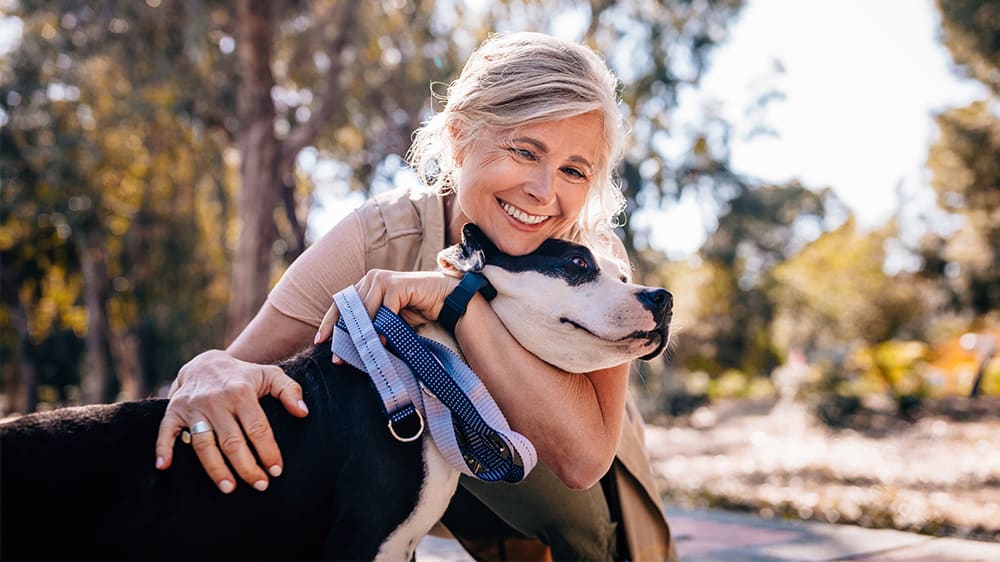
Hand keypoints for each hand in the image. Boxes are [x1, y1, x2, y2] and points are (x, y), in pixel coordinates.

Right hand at [154, 349, 308, 492]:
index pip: (257, 428)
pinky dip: (163, 448)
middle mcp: (216, 400)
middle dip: (247, 467)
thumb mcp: (270, 375)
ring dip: (215, 468)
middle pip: (232, 441)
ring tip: (229, 488)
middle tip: (260, 485)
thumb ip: (290, 391)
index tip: (276, 470)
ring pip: (204, 444)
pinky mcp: (174, 411)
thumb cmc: (244, 376)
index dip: (268, 451)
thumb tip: (303, 413)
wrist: (206, 363)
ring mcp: (193, 406)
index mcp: (242, 392)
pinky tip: (164, 467)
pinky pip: (166, 431)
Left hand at [314, 269, 458, 353]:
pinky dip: (382, 329)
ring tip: (359, 355)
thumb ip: (370, 327)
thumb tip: (349, 350)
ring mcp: (383, 279)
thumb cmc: (416, 310)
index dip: (330, 323)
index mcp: (365, 284)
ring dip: (362, 335)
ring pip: (365, 311)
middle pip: (349, 309)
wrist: (444, 299)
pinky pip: (384, 311)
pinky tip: (381, 344)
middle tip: (338, 358)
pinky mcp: (397, 285)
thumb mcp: (388, 320)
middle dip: (343, 335)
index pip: (341, 304)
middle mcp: (371, 278)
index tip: (320, 341)